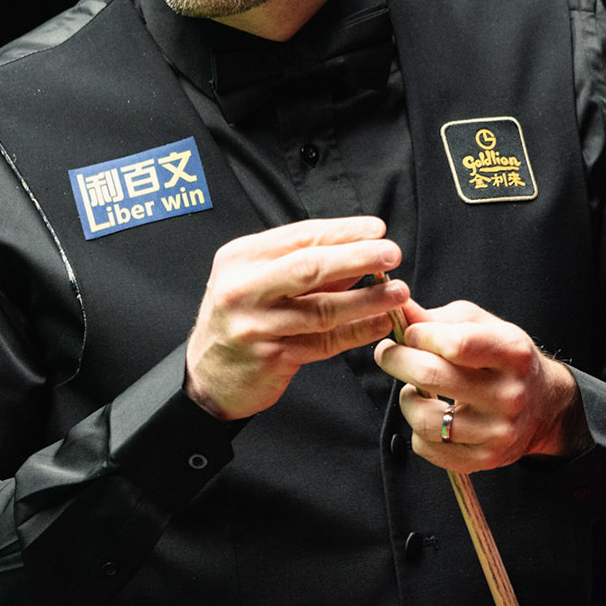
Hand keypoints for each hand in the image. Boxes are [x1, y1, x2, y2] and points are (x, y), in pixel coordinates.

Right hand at [185, 216, 408, 420]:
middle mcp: (244, 288)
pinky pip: (324, 342)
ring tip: (397, 292)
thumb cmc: (239, 320)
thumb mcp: (257, 281)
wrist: (207, 375)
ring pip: (322, 308)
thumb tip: (358, 251)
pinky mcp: (272, 356)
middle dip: (357, 257)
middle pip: (310, 266)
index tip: (377, 229)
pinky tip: (379, 323)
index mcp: (241, 258)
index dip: (342, 231)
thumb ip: (302, 266)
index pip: (300, 236)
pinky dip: (356, 332)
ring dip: (367, 299)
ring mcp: (256, 324)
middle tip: (391, 253)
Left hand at [373, 298, 590, 472]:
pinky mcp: (485, 459)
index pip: (456, 343)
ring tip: (412, 389)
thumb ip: (439, 319)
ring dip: (406, 399)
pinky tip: (429, 414)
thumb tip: (399, 311)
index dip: (421, 335)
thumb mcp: (483, 327)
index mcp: (513, 353)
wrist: (544, 406)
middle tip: (387, 354)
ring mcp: (498, 432)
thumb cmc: (504, 358)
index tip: (408, 333)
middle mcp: (510, 395)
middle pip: (432, 377)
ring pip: (425, 419)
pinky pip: (428, 447)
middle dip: (397, 360)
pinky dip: (417, 430)